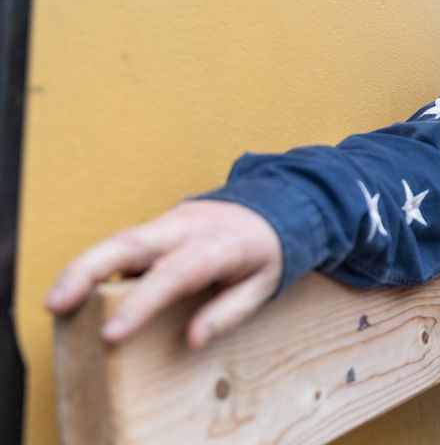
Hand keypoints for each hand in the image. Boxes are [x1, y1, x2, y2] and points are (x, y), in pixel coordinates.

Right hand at [45, 199, 282, 348]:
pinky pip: (128, 242)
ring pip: (121, 238)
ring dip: (85, 266)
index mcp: (221, 244)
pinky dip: (101, 263)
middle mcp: (190, 226)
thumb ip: (229, 312)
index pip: (175, 274)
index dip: (141, 304)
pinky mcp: (161, 223)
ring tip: (58, 301)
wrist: (278, 205)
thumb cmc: (268, 252)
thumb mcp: (263, 285)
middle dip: (88, 269)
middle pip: (132, 241)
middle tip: (56, 302)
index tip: (111, 334)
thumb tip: (193, 339)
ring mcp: (172, 220)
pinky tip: (82, 290)